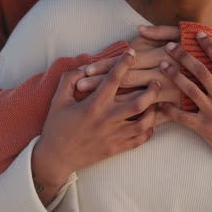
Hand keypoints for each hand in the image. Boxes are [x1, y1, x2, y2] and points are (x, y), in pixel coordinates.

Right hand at [32, 49, 160, 204]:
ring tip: (155, 102)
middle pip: (139, 102)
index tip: (132, 53)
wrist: (55, 158)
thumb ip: (70, 80)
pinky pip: (139, 140)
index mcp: (93, 105)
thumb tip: (85, 67)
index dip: (124, 63)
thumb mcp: (58, 100)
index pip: (113, 79)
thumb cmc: (56, 127)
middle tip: (156, 81)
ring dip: (154, 111)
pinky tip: (149, 123)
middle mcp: (107, 120)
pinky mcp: (116, 149)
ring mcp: (113, 136)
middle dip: (152, 90)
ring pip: (144, 122)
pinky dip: (148, 131)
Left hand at [76, 25, 181, 124]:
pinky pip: (160, 117)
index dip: (107, 67)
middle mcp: (165, 78)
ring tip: (93, 105)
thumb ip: (162, 32)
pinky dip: (143, 120)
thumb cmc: (209, 46)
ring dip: (115, 102)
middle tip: (80, 86)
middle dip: (102, 84)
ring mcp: (174, 95)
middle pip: (127, 82)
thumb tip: (138, 31)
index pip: (128, 63)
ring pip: (139, 101)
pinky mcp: (183, 108)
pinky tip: (124, 123)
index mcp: (164, 58)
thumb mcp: (186, 32)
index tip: (86, 69)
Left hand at [159, 33, 211, 211]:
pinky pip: (183, 118)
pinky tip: (159, 103)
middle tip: (169, 47)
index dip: (209, 46)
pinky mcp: (203, 128)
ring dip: (174, 76)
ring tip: (162, 66)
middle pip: (200, 71)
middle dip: (183, 56)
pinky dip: (170, 111)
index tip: (198, 35)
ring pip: (189, 90)